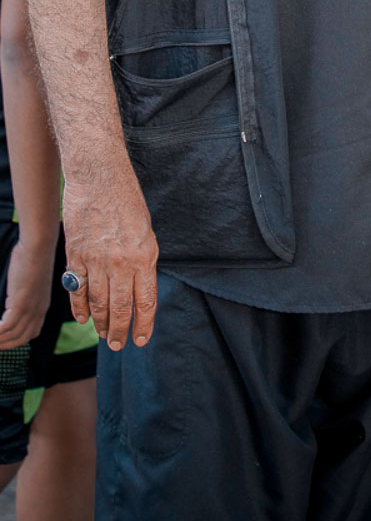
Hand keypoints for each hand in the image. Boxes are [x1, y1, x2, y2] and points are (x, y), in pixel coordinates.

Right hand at [0, 235, 55, 348]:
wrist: (38, 246)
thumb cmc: (32, 258)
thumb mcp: (31, 282)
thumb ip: (24, 295)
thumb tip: (12, 302)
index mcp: (42, 306)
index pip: (31, 333)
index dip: (16, 340)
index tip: (3, 341)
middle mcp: (38, 311)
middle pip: (20, 338)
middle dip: (4, 345)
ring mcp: (30, 308)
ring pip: (12, 335)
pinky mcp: (21, 303)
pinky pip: (6, 326)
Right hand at [62, 168, 158, 349]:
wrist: (99, 175)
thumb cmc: (126, 199)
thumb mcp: (145, 229)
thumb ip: (142, 260)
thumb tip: (139, 287)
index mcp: (144, 255)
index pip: (146, 301)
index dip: (144, 324)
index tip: (140, 339)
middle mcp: (121, 261)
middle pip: (121, 308)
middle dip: (120, 331)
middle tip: (118, 345)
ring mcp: (96, 260)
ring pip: (99, 303)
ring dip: (101, 323)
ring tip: (104, 335)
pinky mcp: (76, 255)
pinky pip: (78, 290)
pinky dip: (80, 307)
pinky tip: (84, 318)